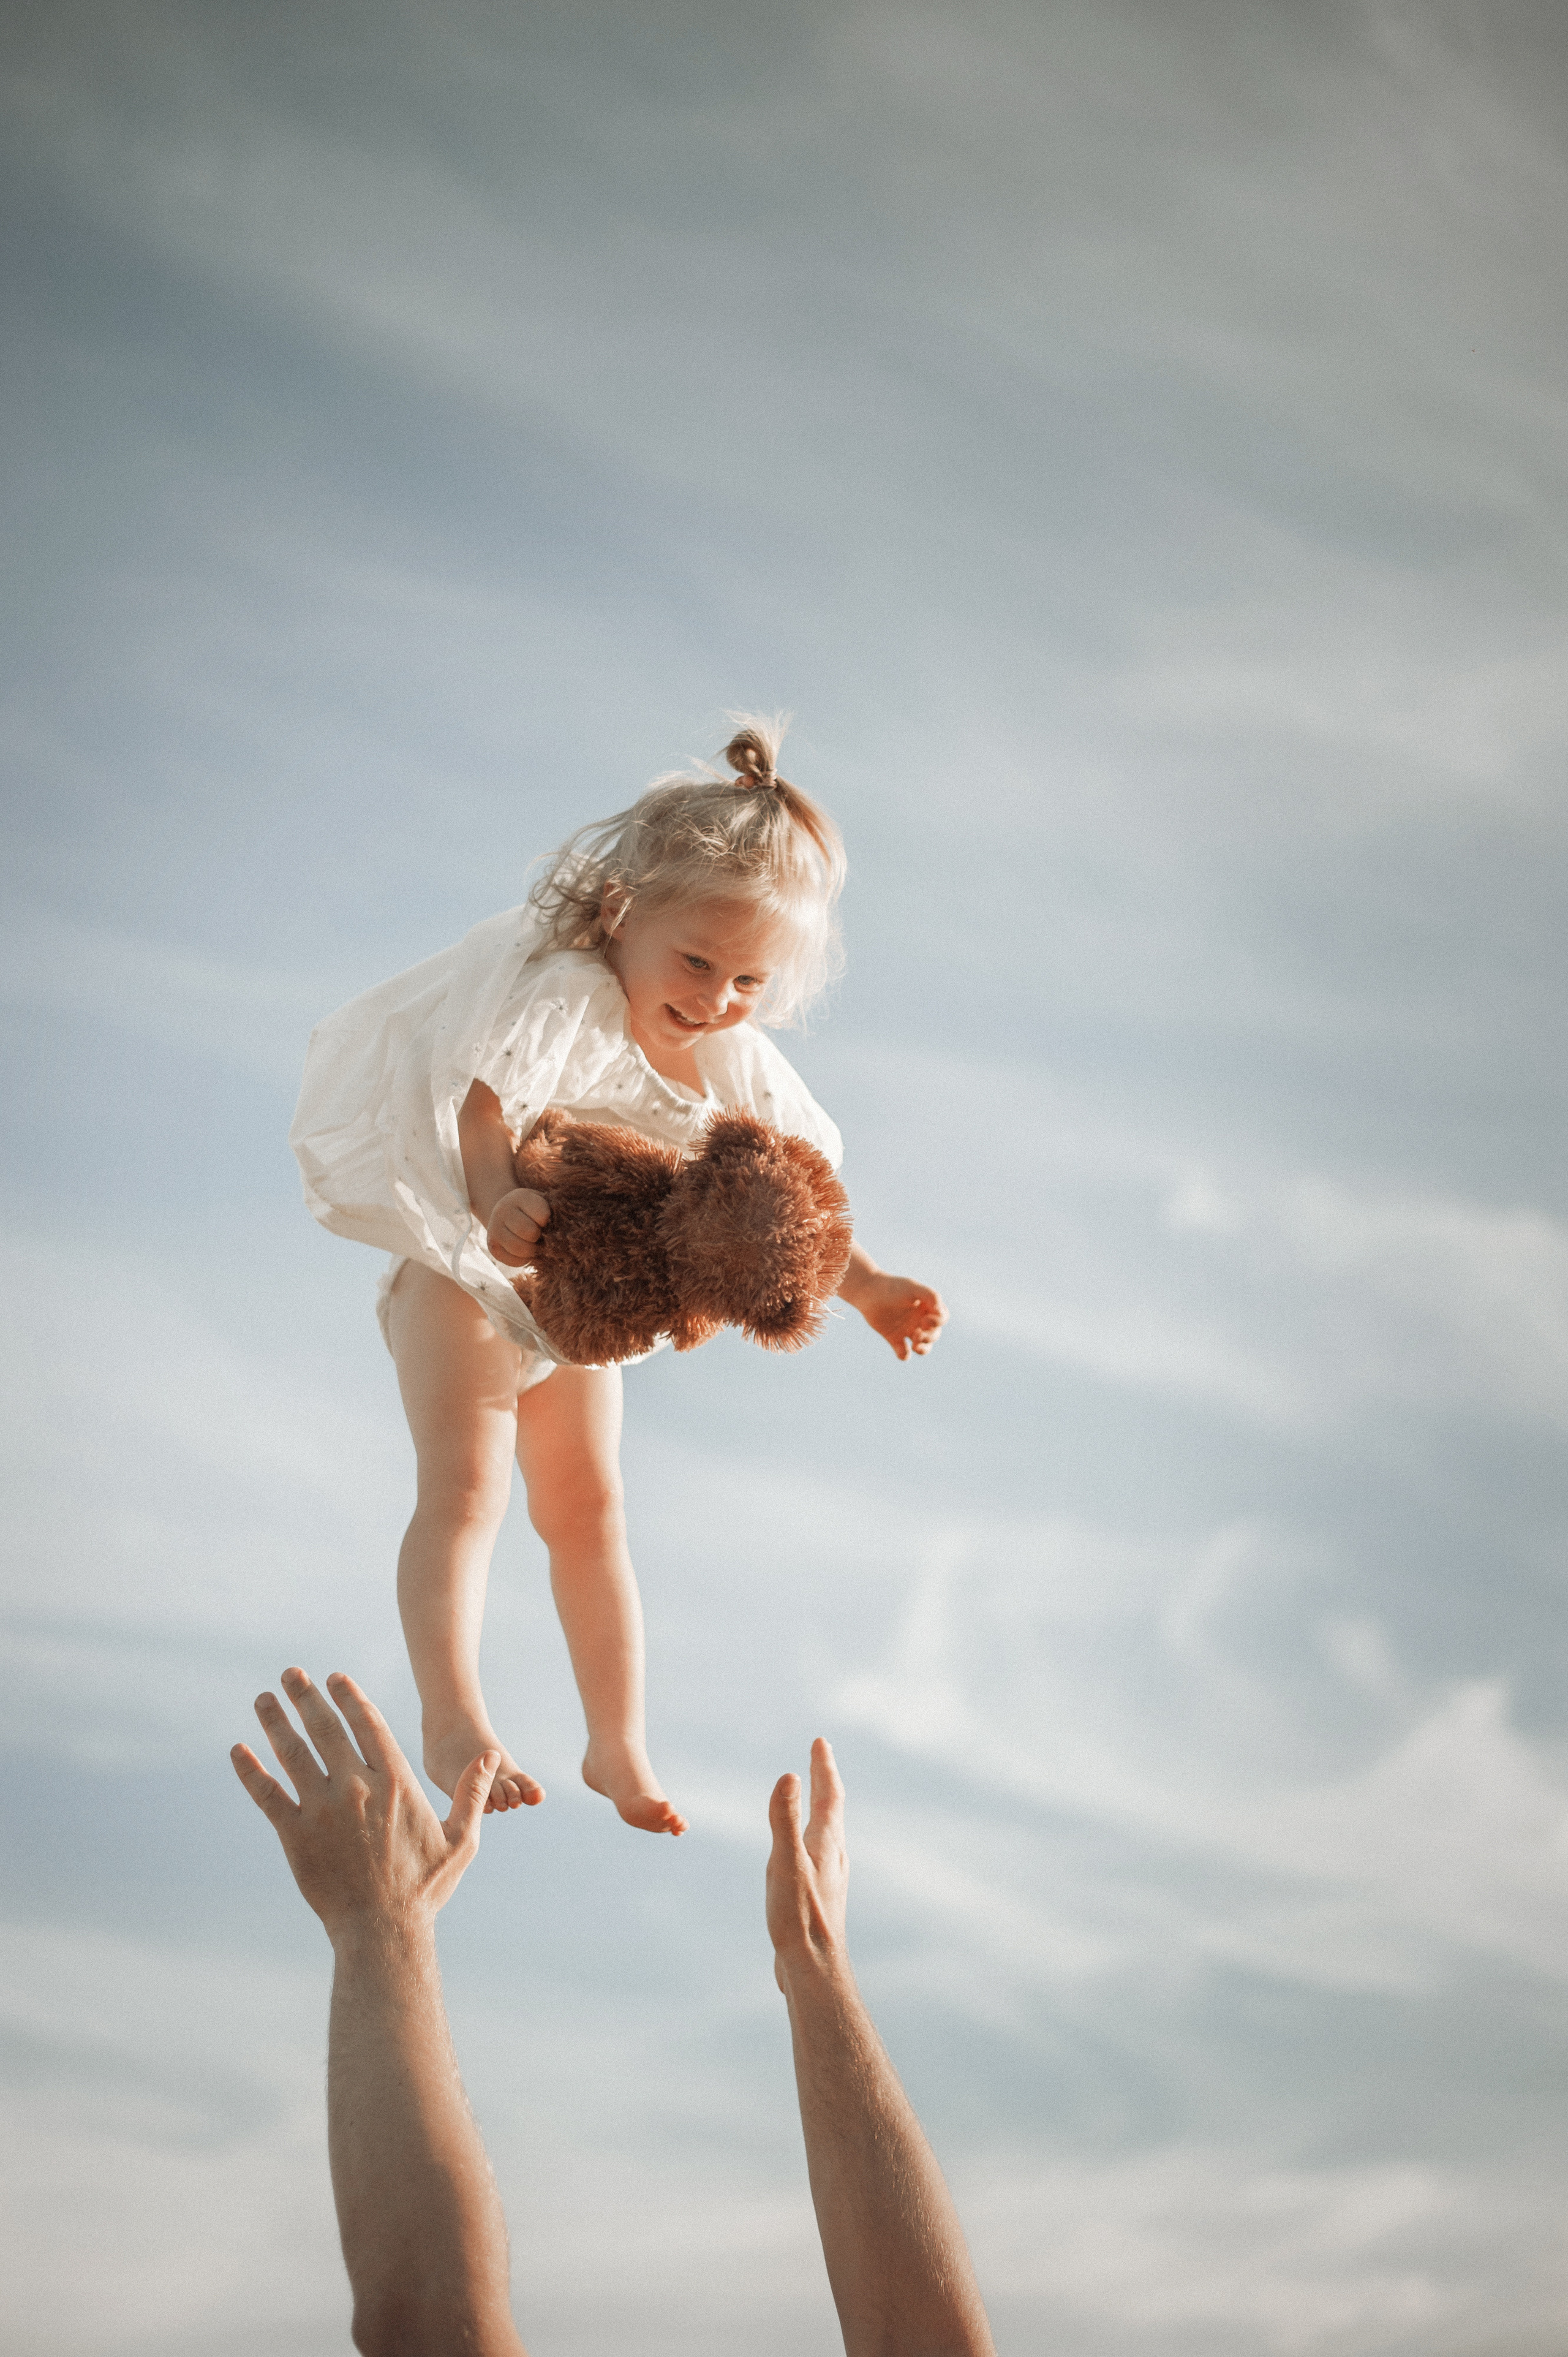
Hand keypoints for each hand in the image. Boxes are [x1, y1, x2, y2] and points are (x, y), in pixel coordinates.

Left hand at [231, 1668, 495, 1944]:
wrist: (382, 1932)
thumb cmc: (424, 1889)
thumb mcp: (461, 1840)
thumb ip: (471, 1794)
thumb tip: (491, 1756)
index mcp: (396, 1784)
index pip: (368, 1725)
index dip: (350, 1697)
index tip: (335, 1677)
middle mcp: (357, 1788)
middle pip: (326, 1728)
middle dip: (307, 1695)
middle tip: (291, 1673)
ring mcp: (323, 1810)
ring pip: (293, 1753)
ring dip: (276, 1721)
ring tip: (263, 1699)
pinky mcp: (295, 1836)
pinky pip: (267, 1795)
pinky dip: (250, 1770)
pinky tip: (238, 1750)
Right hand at [486, 1186, 549, 1267]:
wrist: (506, 1214)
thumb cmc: (532, 1210)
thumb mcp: (541, 1202)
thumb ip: (552, 1210)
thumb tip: (563, 1231)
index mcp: (519, 1196)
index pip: (542, 1214)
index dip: (547, 1221)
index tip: (545, 1220)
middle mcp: (502, 1211)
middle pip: (529, 1232)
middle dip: (538, 1236)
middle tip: (539, 1234)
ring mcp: (494, 1229)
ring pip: (520, 1248)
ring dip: (532, 1250)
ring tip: (533, 1243)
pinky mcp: (492, 1247)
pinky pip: (513, 1261)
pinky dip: (523, 1260)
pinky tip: (524, 1250)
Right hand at [767, 1738, 848, 1990]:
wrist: (813, 1968)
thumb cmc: (799, 1915)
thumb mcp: (785, 1862)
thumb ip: (784, 1819)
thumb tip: (789, 1776)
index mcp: (826, 1843)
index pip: (829, 1795)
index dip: (823, 1766)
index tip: (820, 1742)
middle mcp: (833, 1856)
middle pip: (832, 1810)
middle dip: (825, 1782)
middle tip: (820, 1758)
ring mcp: (828, 1877)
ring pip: (828, 1832)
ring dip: (822, 1809)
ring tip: (817, 1799)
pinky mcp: (819, 1896)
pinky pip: (818, 1853)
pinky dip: (811, 1836)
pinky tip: (805, 1853)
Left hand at [856, 1272, 946, 1360]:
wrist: (868, 1291)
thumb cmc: (892, 1287)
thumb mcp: (913, 1288)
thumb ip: (931, 1296)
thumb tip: (941, 1314)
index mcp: (927, 1306)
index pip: (942, 1318)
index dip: (938, 1323)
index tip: (925, 1320)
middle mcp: (919, 1319)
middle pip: (935, 1334)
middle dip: (930, 1337)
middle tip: (916, 1334)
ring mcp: (907, 1330)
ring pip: (923, 1346)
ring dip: (923, 1349)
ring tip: (915, 1345)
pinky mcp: (894, 1338)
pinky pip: (904, 1352)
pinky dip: (904, 1355)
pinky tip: (902, 1350)